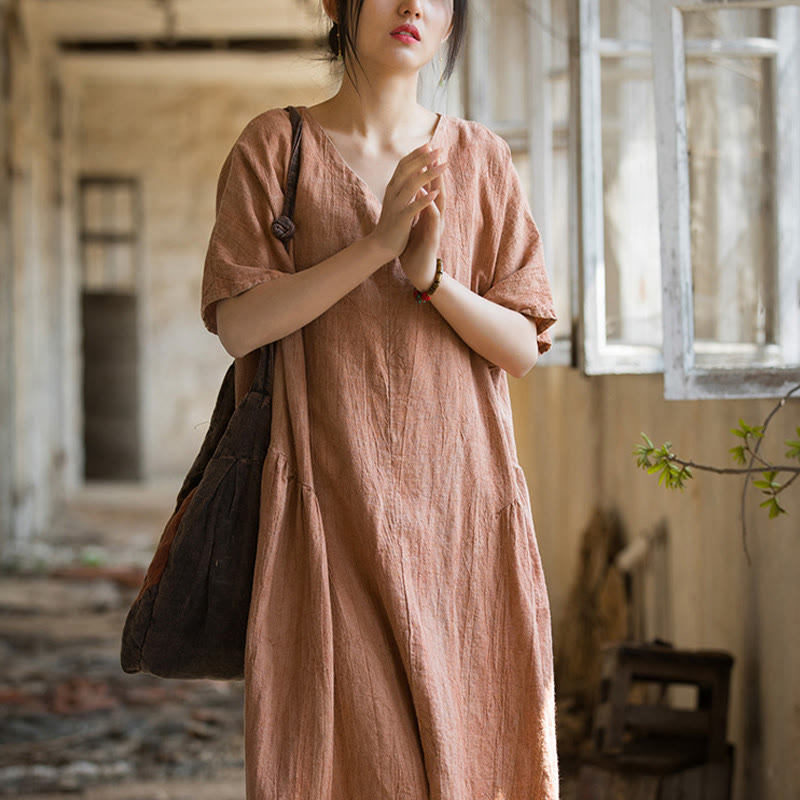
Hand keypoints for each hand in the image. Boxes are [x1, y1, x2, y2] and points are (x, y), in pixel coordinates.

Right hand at [368, 143, 447, 259]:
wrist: (381, 245)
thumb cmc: (392, 222)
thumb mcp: (397, 200)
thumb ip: (404, 185)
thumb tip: (414, 169)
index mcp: (393, 187)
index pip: (403, 165)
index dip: (416, 154)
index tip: (430, 144)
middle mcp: (393, 193)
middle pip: (408, 170)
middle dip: (424, 159)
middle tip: (439, 149)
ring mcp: (396, 206)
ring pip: (412, 185)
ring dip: (429, 174)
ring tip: (443, 166)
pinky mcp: (401, 219)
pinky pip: (413, 207)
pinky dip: (424, 200)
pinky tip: (435, 193)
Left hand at [399, 152, 446, 290]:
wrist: (418, 270)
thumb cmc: (416, 246)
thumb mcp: (416, 222)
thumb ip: (417, 206)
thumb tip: (415, 189)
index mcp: (430, 212)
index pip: (431, 187)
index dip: (429, 169)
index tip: (426, 150)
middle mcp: (436, 217)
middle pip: (439, 190)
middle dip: (437, 172)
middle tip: (435, 152)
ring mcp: (436, 227)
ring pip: (440, 203)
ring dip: (438, 186)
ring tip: (435, 169)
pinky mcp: (432, 238)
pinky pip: (432, 220)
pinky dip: (430, 207)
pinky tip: (425, 196)